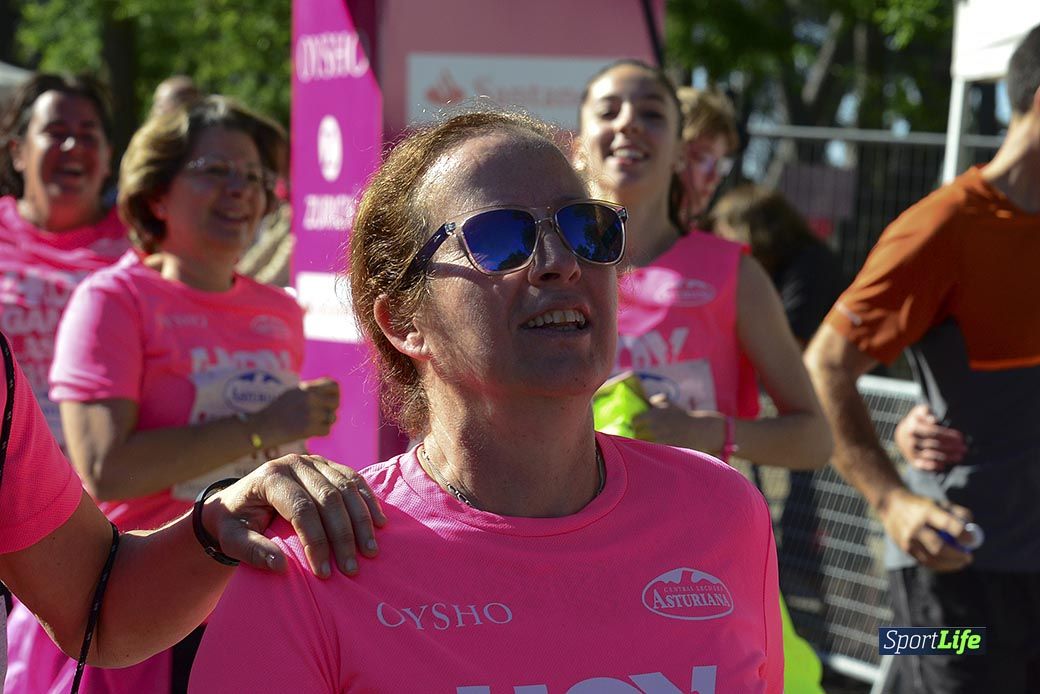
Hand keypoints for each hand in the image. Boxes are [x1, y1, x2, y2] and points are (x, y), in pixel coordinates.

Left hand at [202, 454, 386, 577]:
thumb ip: (253, 552)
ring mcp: (314, 462)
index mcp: (270, 478)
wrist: (237, 500)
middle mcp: (294, 464)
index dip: (315, 541)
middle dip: (343, 535)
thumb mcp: (232, 539)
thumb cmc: (234, 523)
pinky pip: (354, 480)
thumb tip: (282, 566)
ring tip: (370, 551)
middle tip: (352, 568)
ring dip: (362, 521)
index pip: (301, 509)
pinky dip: (368, 502)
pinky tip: (379, 523)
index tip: (324, 572)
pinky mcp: (328, 465)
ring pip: (346, 488)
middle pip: (328, 498)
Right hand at [258, 377, 340, 443]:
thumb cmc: (278, 410)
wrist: (263, 427)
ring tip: (313, 422)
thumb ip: (313, 391)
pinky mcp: (308, 429)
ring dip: (326, 421)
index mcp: (307, 388)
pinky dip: (321, 432)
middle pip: (336, 402)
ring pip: (332, 417)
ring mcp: (310, 413)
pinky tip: (310, 430)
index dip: (334, 394)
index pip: (334, 386)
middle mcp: (310, 398)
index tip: (327, 400)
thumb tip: (334, 392)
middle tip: (321, 414)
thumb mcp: (294, 393)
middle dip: (331, 409)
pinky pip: (327, 430)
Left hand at [632, 395, 724, 453]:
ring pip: (642, 443)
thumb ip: (657, 400)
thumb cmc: (683, 416)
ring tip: (645, 445)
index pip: (635, 421)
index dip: (635, 425)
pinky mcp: (665, 447)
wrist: (698, 430)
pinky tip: (653, 450)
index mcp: (653, 414)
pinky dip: (651, 450)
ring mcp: (659, 438)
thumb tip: (647, 401)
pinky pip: (651, 450)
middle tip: (641, 437)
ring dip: (643, 444)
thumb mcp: (670, 403)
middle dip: (639, 435)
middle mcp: (654, 426)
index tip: (637, 427)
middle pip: (637, 433)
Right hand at [878, 488, 973, 571]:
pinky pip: (925, 561)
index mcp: (926, 511)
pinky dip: (940, 565)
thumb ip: (958, 513)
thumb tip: (973, 530)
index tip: (971, 540)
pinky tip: (949, 563)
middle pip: (938, 547)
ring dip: (950, 564)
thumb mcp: (939, 503)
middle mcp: (916, 526)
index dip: (962, 534)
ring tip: (962, 562)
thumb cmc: (922, 505)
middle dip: (956, 555)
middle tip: (969, 558)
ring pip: (932, 559)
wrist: (891, 505)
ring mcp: (909, 539)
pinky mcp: (905, 548)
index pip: (947, 524)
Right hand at [895, 405, 966, 470]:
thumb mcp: (919, 412)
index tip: (961, 437)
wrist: (902, 434)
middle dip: (951, 447)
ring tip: (959, 457)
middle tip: (964, 449)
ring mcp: (911, 451)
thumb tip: (934, 420)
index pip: (933, 432)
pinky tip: (943, 467)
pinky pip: (922, 465)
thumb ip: (926, 412)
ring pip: (931, 455)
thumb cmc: (917, 421)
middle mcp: (911, 440)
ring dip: (946, 457)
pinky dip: (932, 466)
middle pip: (934, 444)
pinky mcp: (912, 460)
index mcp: (913, 427)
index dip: (948, 435)